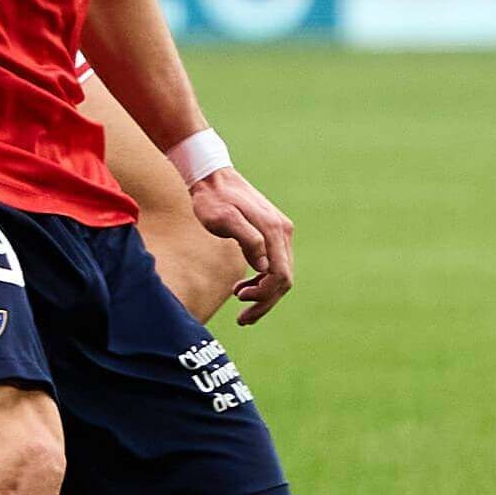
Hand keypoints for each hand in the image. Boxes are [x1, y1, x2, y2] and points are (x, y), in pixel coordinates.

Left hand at [189, 167, 294, 324]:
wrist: (211, 176)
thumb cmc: (212, 199)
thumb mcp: (224, 219)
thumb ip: (248, 241)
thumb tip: (264, 267)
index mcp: (273, 230)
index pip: (280, 275)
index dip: (264, 296)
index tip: (241, 302)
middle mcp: (281, 231)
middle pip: (283, 278)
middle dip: (265, 301)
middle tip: (242, 318)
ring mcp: (278, 231)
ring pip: (280, 272)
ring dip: (263, 293)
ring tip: (239, 300)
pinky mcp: (270, 231)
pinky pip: (274, 263)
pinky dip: (261, 279)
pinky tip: (243, 286)